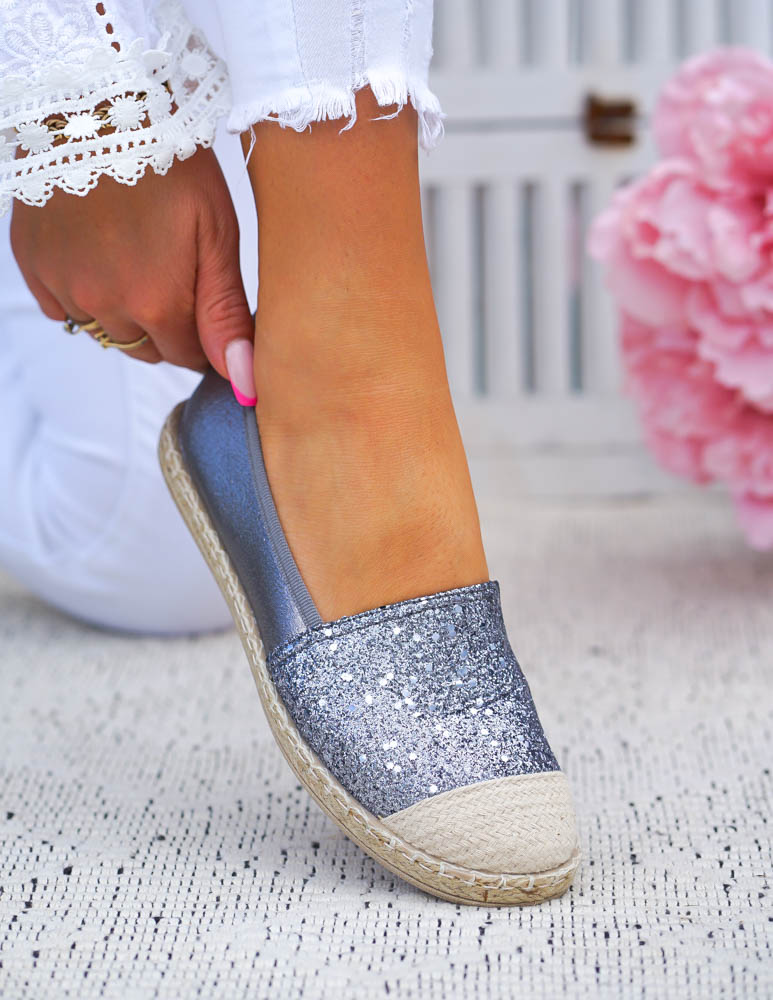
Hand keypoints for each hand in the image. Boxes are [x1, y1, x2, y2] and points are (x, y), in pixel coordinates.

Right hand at [11, 147, 255, 395]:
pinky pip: (63, 309)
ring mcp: (64, 287)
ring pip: (106, 331)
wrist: (98, 104)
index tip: (208, 310)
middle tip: (176, 277)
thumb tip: (243, 382)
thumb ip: (226, 313)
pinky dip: (83, 296)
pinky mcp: (33, 266)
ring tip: (137, 261)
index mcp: (157, 304)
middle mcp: (106, 306)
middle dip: (167, 328)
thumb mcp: (216, 234)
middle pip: (147, 349)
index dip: (204, 340)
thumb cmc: (171, 162)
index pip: (188, 358)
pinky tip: (98, 257)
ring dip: (125, 313)